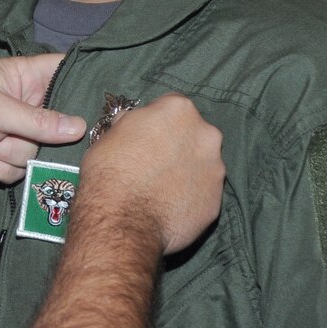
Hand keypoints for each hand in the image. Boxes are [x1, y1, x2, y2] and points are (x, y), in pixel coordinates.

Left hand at [0, 54, 87, 185]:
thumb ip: (38, 120)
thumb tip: (79, 127)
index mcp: (21, 77)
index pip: (63, 71)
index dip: (84, 81)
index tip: (105, 97)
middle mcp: (22, 106)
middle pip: (57, 127)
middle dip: (37, 135)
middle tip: (20, 132)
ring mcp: (11, 135)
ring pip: (35, 154)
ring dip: (7, 152)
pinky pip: (17, 172)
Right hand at [80, 93, 222, 253]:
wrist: (122, 221)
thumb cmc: (109, 172)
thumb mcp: (110, 134)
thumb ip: (132, 125)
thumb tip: (135, 126)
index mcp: (178, 109)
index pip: (171, 106)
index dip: (157, 122)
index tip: (146, 137)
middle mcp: (205, 133)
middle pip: (193, 133)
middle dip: (178, 145)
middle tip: (154, 164)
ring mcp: (216, 168)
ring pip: (202, 164)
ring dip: (186, 172)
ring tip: (161, 190)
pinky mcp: (217, 200)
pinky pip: (203, 193)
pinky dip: (190, 197)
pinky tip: (169, 207)